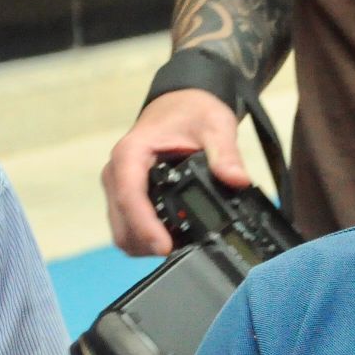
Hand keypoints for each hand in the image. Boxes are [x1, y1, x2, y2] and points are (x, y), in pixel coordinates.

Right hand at [102, 89, 249, 255]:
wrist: (180, 104)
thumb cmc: (192, 112)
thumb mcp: (215, 126)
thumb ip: (226, 154)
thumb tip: (237, 179)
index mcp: (131, 153)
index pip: (130, 196)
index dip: (144, 226)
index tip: (164, 247)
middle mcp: (118, 171)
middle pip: (121, 222)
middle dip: (147, 242)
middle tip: (182, 251)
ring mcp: (119, 185)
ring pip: (122, 229)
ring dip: (145, 243)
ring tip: (180, 245)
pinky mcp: (126, 195)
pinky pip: (129, 225)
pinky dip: (147, 236)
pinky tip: (173, 236)